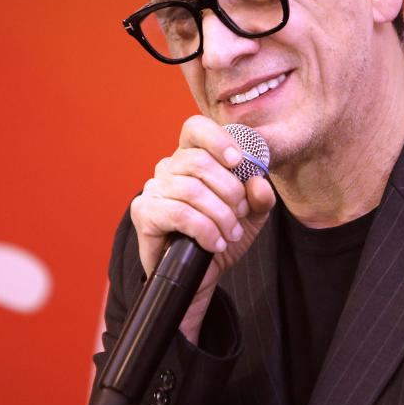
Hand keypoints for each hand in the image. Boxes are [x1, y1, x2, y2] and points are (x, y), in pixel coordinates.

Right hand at [130, 116, 275, 343]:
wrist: (200, 276)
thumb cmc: (220, 237)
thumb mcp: (250, 216)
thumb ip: (260, 198)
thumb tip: (258, 183)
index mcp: (192, 158)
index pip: (195, 128)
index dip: (217, 139)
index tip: (238, 160)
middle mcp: (169, 168)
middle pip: (199, 161)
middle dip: (229, 190)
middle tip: (239, 213)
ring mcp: (154, 189)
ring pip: (191, 189)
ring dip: (220, 215)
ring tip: (229, 234)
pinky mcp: (144, 213)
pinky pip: (178, 212)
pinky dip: (204, 229)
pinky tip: (214, 243)